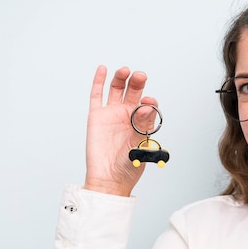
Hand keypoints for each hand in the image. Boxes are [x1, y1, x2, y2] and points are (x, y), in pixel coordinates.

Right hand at [84, 66, 157, 196]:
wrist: (109, 179)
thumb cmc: (128, 167)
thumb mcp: (139, 146)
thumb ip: (142, 126)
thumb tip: (146, 107)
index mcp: (142, 122)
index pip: (148, 106)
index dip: (150, 102)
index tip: (150, 101)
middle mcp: (128, 115)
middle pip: (133, 92)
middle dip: (138, 82)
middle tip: (141, 76)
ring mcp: (112, 114)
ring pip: (117, 89)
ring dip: (121, 78)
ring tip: (126, 70)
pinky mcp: (96, 116)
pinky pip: (96, 95)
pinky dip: (99, 81)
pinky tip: (103, 69)